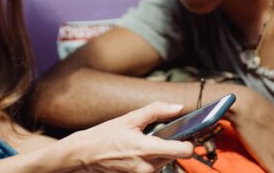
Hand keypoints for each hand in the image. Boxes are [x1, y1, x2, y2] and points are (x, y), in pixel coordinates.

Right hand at [61, 102, 193, 172]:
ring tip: (143, 143)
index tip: (187, 136)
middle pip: (174, 157)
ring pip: (163, 163)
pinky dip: (150, 160)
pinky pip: (152, 169)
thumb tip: (178, 108)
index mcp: (147, 149)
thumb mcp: (129, 118)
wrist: (85, 154)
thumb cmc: (105, 136)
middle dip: (170, 146)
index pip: (183, 151)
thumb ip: (156, 111)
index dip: (188, 143)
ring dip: (159, 153)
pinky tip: (137, 153)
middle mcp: (147, 167)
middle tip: (158, 135)